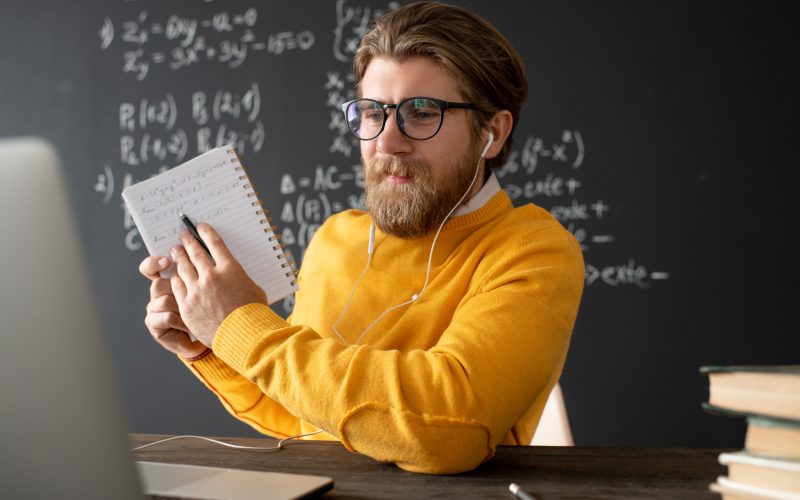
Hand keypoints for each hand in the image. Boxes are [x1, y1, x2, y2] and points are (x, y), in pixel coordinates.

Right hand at [139, 256, 206, 357]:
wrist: (206, 337)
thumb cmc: (208, 310)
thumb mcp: (205, 289)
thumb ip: (198, 273)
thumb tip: (199, 256)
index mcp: (168, 280)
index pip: (152, 267)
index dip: (155, 263)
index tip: (167, 262)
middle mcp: (158, 293)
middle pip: (158, 283)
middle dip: (175, 289)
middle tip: (191, 292)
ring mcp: (153, 308)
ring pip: (164, 300)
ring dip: (183, 308)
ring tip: (196, 314)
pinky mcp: (153, 323)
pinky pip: (167, 316)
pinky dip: (182, 322)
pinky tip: (190, 326)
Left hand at [170, 223, 267, 346]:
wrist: (244, 335)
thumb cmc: (254, 313)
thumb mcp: (253, 288)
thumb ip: (239, 279)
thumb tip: (233, 276)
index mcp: (230, 268)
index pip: (215, 244)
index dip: (206, 233)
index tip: (200, 227)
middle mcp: (211, 276)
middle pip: (195, 253)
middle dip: (188, 242)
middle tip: (183, 236)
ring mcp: (197, 290)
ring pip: (183, 268)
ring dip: (179, 257)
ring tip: (175, 251)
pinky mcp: (187, 305)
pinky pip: (178, 287)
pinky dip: (175, 278)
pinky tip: (174, 274)